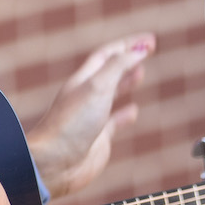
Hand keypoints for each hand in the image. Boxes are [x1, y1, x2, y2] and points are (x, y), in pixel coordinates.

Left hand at [26, 34, 152, 199]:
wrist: (54, 164)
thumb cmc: (71, 124)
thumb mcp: (98, 87)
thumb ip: (119, 67)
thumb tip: (138, 51)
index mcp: (84, 79)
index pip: (108, 55)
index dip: (129, 45)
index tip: (150, 40)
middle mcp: (87, 96)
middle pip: (109, 70)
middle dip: (128, 58)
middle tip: (147, 49)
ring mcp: (92, 117)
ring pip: (112, 94)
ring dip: (126, 81)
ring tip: (140, 72)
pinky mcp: (98, 139)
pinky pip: (114, 122)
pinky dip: (125, 115)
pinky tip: (133, 111)